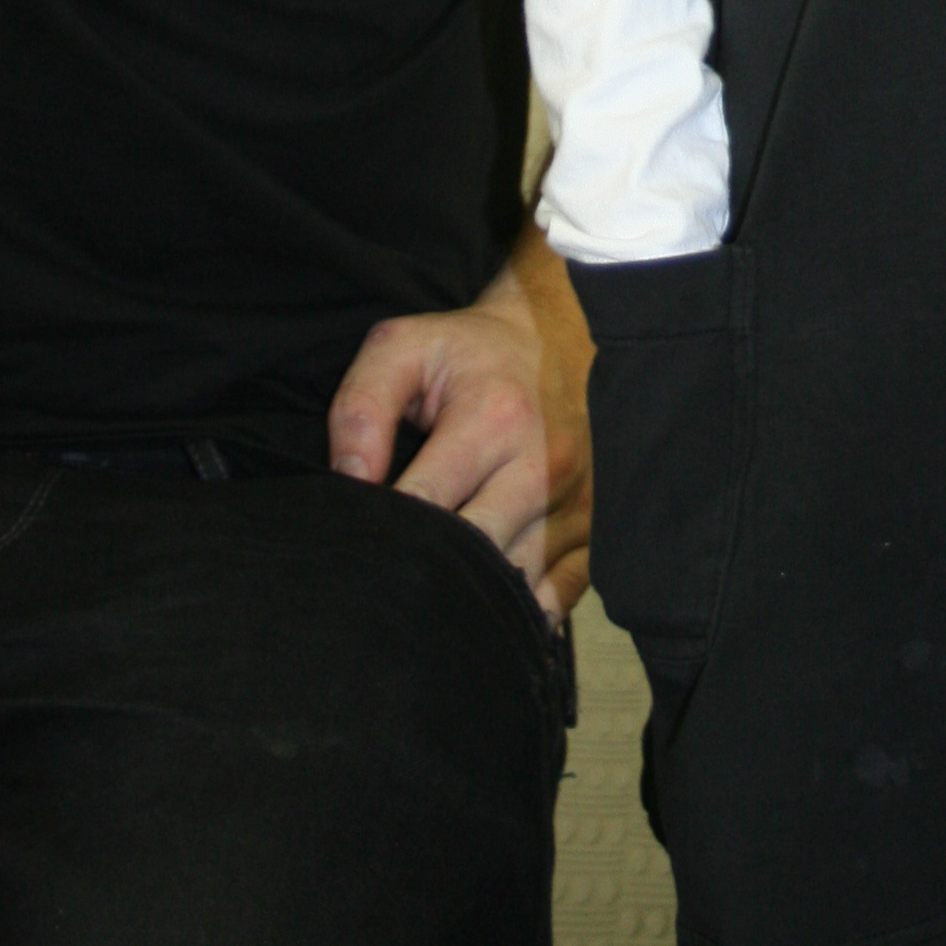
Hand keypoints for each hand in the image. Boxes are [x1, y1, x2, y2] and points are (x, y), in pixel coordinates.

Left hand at [326, 224, 593, 619]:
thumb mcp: (404, 347)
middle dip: (426, 573)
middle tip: (388, 581)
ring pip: (516, 582)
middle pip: (476, 555)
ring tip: (432, 591)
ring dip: (471, 597)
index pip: (426, 507)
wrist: (562, 335)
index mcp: (496, 418)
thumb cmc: (473, 351)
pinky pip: (559, 595)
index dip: (385, 533)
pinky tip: (486, 604)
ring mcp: (578, 501)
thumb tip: (351, 481)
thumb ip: (361, 408)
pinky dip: (522, 610)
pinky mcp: (594, 527)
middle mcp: (546, 465)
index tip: (362, 543)